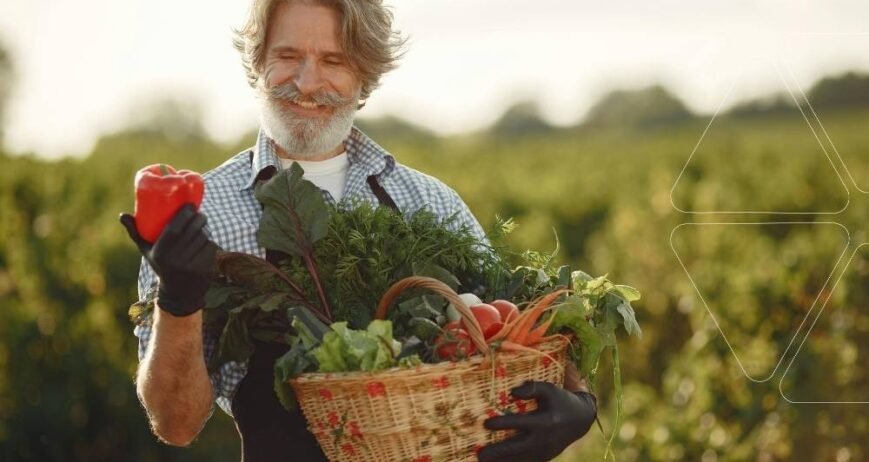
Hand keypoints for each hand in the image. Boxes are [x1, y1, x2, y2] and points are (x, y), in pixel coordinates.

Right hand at [120, 204, 216, 316]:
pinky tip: (207, 241)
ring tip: (203, 226)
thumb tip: (122, 215)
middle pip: (192, 231)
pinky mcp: (204, 270)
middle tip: (200, 214)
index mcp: (160, 253)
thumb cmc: (161, 265)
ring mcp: (190, 266)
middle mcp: (175, 260)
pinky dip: (211, 242)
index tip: (190, 205)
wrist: (178, 294)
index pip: (174, 229)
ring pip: (204, 238)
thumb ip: (135, 232)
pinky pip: (211, 249)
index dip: (184, 215)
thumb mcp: (147, 251)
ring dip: (205, 229)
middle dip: (199, 218)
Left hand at [478, 381, 596, 461]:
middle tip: (480, 454)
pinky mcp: (544, 458)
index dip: (502, 424)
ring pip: (520, 461)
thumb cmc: (560, 400)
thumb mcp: (550, 389)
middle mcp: (544, 439)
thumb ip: (532, 388)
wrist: (580, 420)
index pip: (520, 423)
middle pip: (517, 448)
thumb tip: (512, 393)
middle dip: (498, 453)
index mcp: (545, 421)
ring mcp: (544, 452)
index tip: (485, 424)